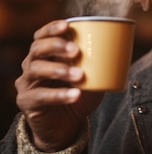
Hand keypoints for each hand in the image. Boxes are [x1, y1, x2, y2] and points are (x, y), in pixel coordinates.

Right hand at [15, 20, 102, 151]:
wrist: (66, 127)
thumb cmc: (79, 94)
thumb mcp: (92, 76)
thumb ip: (100, 62)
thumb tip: (123, 45)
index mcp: (45, 54)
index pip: (42, 36)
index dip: (52, 28)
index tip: (67, 26)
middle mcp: (31, 65)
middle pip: (37, 49)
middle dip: (56, 46)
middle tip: (76, 51)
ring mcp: (26, 83)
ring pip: (36, 69)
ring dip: (59, 69)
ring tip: (80, 75)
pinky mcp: (27, 102)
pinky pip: (40, 96)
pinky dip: (59, 95)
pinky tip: (75, 95)